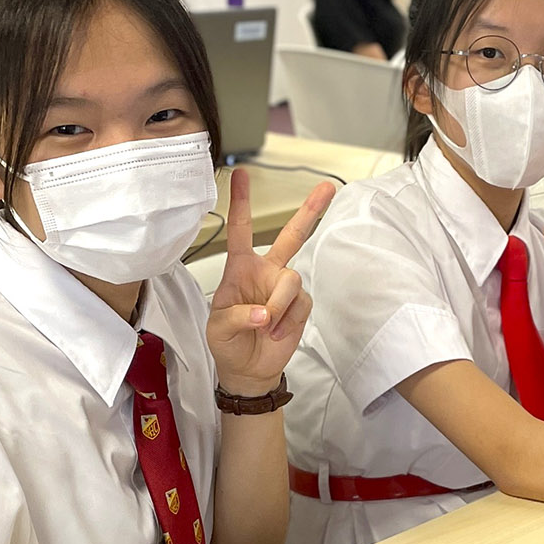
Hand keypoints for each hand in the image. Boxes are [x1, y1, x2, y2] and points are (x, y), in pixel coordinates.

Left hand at [207, 169, 333, 395]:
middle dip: (309, 211)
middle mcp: (266, 271)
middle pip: (291, 236)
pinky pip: (301, 303)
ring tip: (267, 325)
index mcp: (240, 268)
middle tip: (327, 189)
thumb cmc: (228, 343)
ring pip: (292, 279)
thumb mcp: (217, 329)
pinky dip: (288, 320)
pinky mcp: (300, 305)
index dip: (241, 203)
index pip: (240, 230)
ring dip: (279, 305)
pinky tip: (277, 331)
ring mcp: (285, 287)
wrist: (249, 369)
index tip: (241, 175)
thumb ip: (236, 316)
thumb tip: (262, 313)